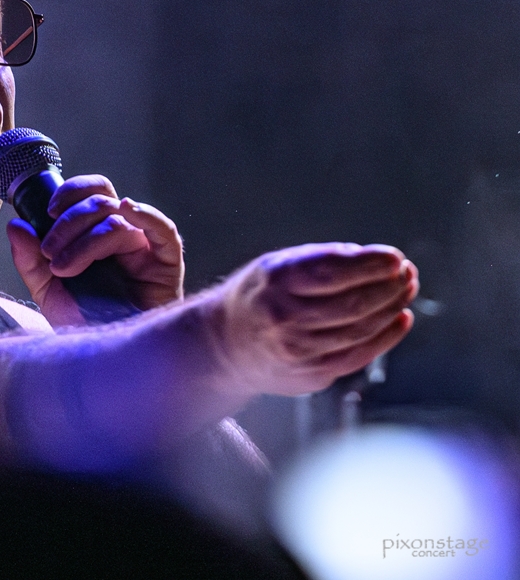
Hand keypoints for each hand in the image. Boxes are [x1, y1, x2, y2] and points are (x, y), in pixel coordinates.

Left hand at [6, 175, 182, 325]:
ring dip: (85, 241)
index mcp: (97, 231)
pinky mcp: (167, 262)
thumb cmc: (83, 322)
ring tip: (63, 268)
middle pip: (100, 202)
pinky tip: (129, 210)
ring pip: (117, 221)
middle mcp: (123, 233)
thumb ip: (30, 259)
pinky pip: (163, 229)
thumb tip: (16, 225)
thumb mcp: (47, 291)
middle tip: (49, 251)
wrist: (107, 357)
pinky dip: (146, 214)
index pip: (90, 193)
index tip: (48, 212)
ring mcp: (145, 247)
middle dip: (70, 222)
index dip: (70, 193)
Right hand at [205, 243, 417, 396]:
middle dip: (389, 286)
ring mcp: (300, 350)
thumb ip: (320, 260)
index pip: (333, 272)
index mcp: (275, 283)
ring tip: (406, 290)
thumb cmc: (258, 297)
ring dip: (392, 307)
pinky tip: (399, 318)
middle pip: (354, 303)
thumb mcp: (275, 266)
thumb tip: (371, 258)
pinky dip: (387, 336)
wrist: (224, 346)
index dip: (370, 264)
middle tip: (407, 273)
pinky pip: (360, 355)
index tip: (394, 257)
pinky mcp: (313, 374)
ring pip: (362, 329)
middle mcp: (285, 317)